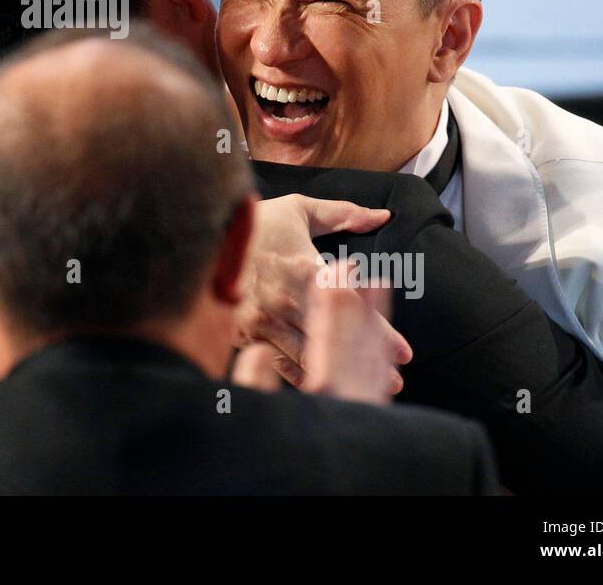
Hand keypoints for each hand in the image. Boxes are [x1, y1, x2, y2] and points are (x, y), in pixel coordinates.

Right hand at [234, 193, 411, 391]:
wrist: (198, 233)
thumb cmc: (252, 221)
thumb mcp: (298, 209)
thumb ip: (342, 214)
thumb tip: (380, 216)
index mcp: (303, 269)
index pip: (353, 309)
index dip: (382, 333)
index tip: (404, 351)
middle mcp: (284, 301)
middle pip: (335, 341)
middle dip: (367, 363)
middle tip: (394, 381)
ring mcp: (261, 321)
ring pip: (308, 357)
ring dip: (338, 374)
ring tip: (366, 392)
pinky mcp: (242, 332)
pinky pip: (276, 359)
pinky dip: (300, 375)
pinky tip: (319, 387)